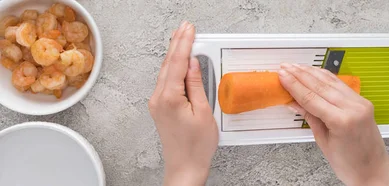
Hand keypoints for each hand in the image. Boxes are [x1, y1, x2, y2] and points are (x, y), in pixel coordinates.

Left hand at [148, 21, 217, 185]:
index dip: (184, 44)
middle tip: (186, 27)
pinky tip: (178, 61)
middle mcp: (158, 98)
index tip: (189, 30)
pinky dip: (172, 67)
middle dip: (178, 43)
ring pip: (165, 71)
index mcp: (169, 98)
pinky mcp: (160, 107)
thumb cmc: (196, 146)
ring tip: (182, 37)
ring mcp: (157, 102)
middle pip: (168, 64)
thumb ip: (196, 85)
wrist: (185, 166)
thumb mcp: (203, 112)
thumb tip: (192, 63)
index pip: (177, 63)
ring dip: (174, 53)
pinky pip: (165, 80)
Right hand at [278, 63, 388, 185]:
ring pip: (331, 82)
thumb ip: (310, 117)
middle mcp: (354, 108)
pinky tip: (315, 72)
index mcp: (342, 121)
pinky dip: (326, 77)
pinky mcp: (363, 102)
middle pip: (320, 86)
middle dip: (300, 75)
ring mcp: (360, 103)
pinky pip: (341, 85)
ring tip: (296, 66)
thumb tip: (294, 102)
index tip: (282, 76)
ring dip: (312, 72)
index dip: (294, 85)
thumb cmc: (350, 164)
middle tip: (285, 67)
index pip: (312, 97)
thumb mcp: (323, 141)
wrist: (374, 171)